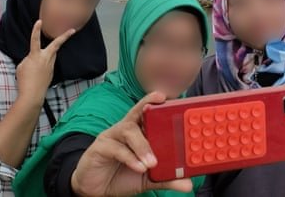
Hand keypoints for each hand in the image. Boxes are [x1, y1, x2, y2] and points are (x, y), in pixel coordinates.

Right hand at [16, 20, 74, 99]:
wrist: (32, 94)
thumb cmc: (24, 80)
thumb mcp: (22, 66)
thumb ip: (29, 59)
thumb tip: (34, 59)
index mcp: (36, 56)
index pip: (35, 39)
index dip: (36, 30)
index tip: (39, 21)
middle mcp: (46, 59)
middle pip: (56, 44)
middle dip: (64, 36)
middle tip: (72, 30)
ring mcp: (50, 66)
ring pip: (52, 54)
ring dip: (50, 52)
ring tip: (40, 60)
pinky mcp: (51, 72)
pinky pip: (48, 64)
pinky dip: (43, 65)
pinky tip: (37, 73)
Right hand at [71, 91, 193, 196]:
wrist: (96, 190)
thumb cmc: (121, 175)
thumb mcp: (148, 178)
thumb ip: (166, 179)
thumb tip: (188, 185)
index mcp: (136, 132)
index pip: (145, 111)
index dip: (153, 101)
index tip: (165, 96)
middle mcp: (123, 129)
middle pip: (137, 114)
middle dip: (149, 110)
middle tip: (163, 118)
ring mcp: (110, 137)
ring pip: (128, 130)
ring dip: (142, 146)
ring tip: (152, 162)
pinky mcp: (99, 149)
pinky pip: (116, 149)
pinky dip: (129, 158)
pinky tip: (139, 167)